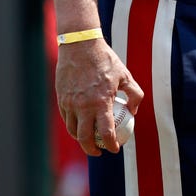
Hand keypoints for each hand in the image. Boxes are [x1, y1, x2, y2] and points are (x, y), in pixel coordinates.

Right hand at [56, 38, 142, 155]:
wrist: (80, 45)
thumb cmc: (105, 60)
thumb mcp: (125, 75)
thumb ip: (134, 94)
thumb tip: (133, 111)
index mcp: (101, 102)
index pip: (106, 133)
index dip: (112, 145)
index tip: (115, 148)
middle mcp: (83, 106)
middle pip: (86, 138)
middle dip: (93, 150)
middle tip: (100, 150)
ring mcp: (70, 103)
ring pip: (73, 130)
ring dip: (81, 139)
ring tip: (89, 140)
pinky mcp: (61, 98)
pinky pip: (67, 118)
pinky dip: (73, 125)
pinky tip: (80, 125)